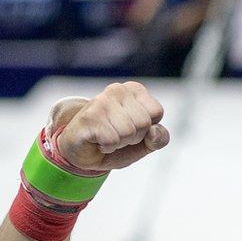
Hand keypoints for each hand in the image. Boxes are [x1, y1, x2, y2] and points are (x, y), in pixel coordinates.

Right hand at [51, 82, 169, 171]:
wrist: (82, 151)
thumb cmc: (116, 141)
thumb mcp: (145, 143)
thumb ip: (159, 138)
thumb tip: (154, 132)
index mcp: (134, 90)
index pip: (156, 112)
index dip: (147, 128)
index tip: (132, 128)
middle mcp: (117, 89)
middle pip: (143, 123)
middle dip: (133, 137)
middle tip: (117, 134)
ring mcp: (101, 101)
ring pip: (128, 132)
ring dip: (120, 143)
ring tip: (107, 137)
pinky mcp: (89, 117)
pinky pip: (112, 141)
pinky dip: (107, 147)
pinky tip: (97, 140)